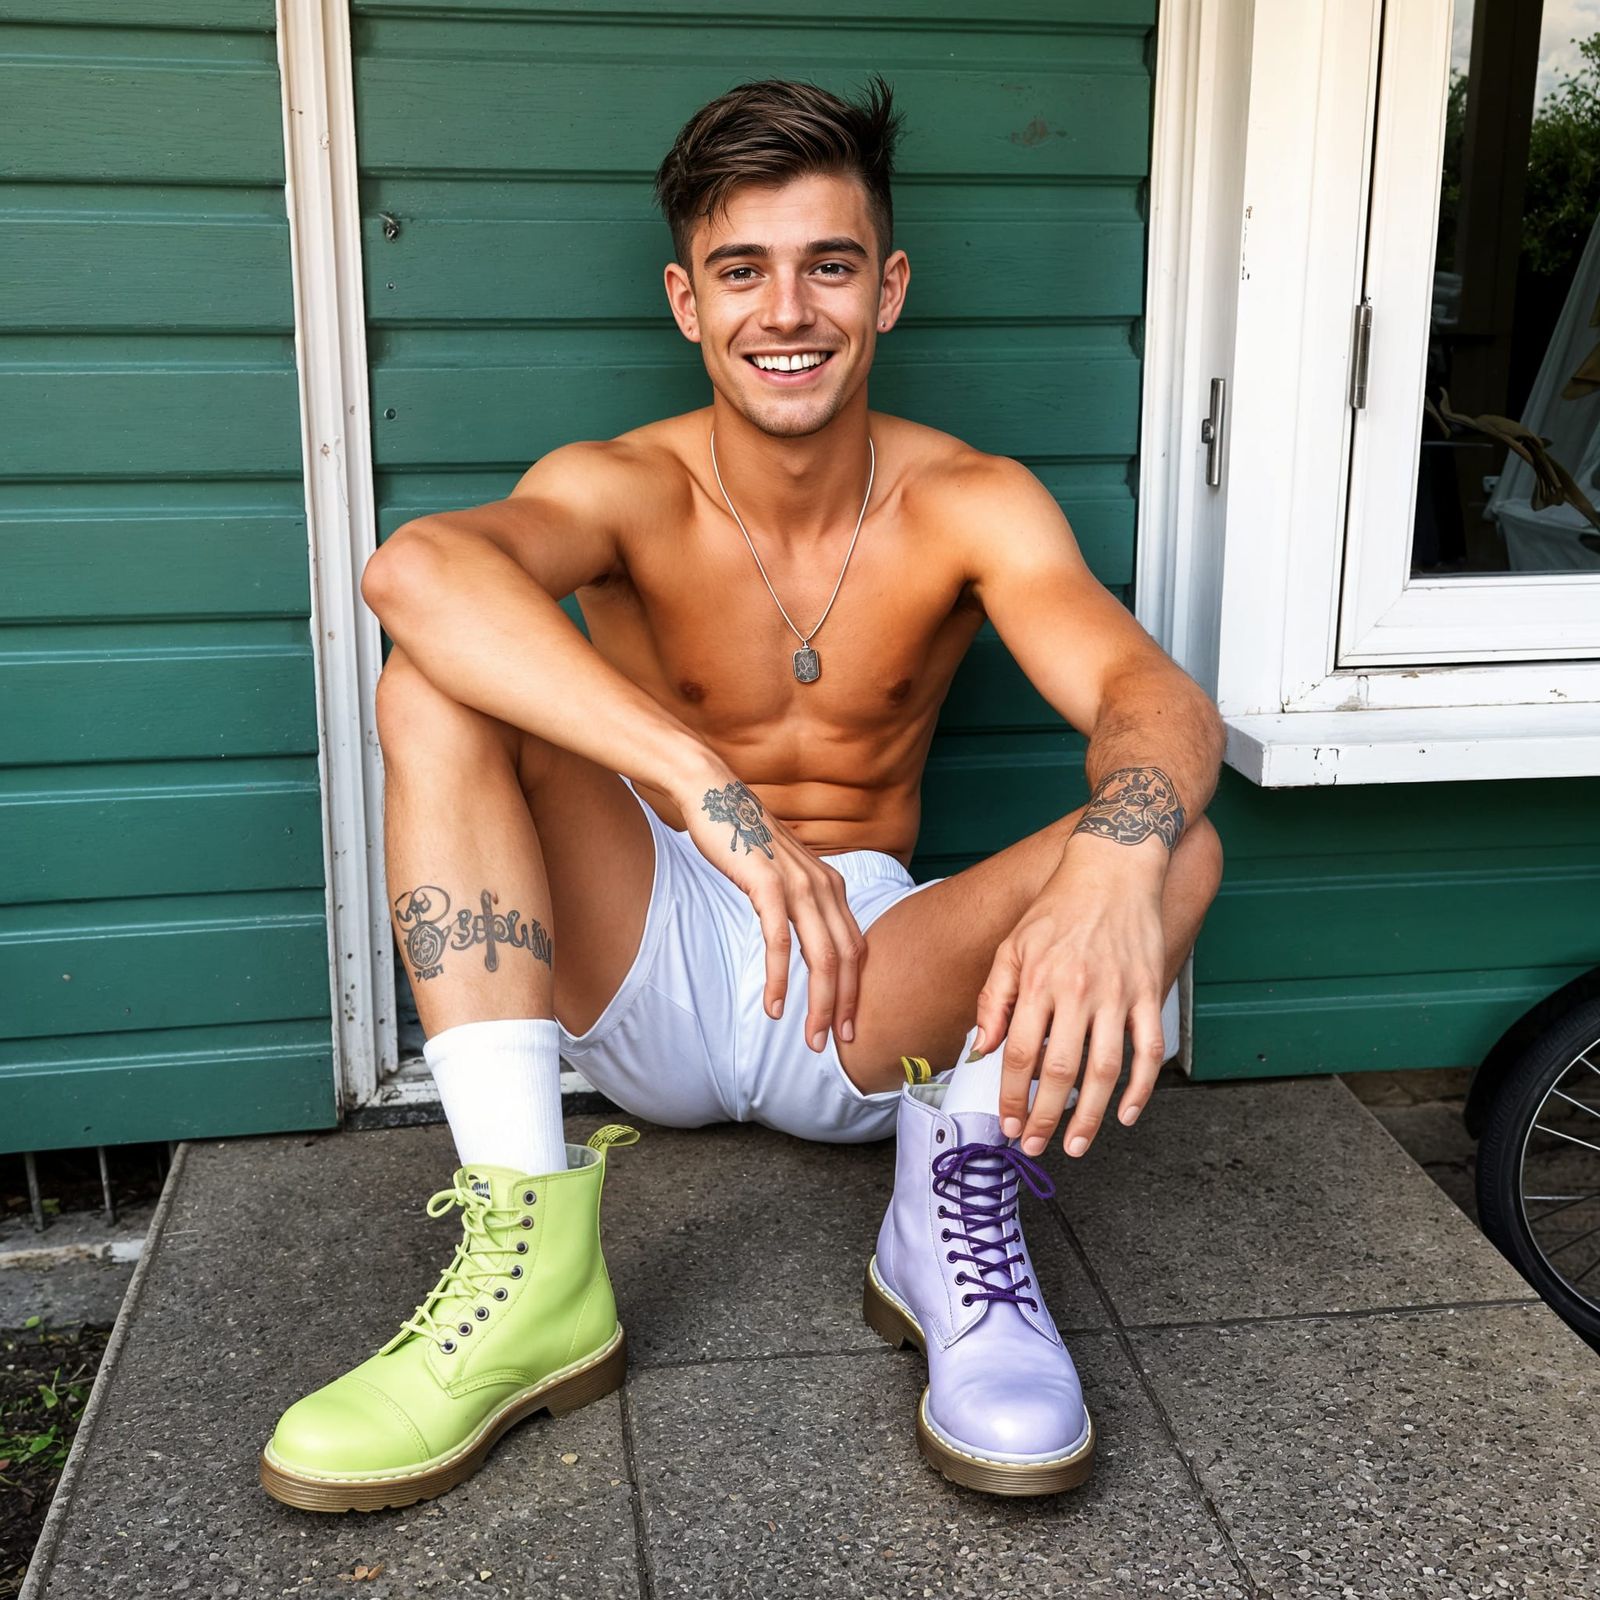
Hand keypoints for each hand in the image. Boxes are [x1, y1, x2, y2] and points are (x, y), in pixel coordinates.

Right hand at [672, 764, 865, 1054]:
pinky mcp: (768, 884)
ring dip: (818, 1003)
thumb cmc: (744, 839)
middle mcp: (824, 886)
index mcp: (831, 886)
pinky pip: (779, 942)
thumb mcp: (783, 874)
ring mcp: (799, 885)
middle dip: (843, 1007)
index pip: (855, 948)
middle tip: (833, 1044)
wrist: (715, 796)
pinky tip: (774, 1006)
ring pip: (820, 957)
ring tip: (810, 1037)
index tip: (848, 1025)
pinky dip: (780, 979)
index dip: (856, 991)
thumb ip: (800, 902)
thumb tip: (804, 938)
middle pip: (845, 959)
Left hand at [973, 851, 1168, 1157]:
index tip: (1008, 1124)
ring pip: (1105, 1070)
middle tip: (1035, 1146)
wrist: (1113, 868)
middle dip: (1044, 1117)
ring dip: (1091, 1116)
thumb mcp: (1012, 946)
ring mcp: (1117, 994)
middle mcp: (1077, 991)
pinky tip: (1127, 1114)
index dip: (1012, 1096)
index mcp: (1038, 981)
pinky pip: (1149, 1050)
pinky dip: (1141, 1088)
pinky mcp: (1148, 992)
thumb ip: (995, 998)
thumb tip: (985, 1048)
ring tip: (1075, 1144)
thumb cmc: (1058, 907)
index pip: (1020, 1053)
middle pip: (1060, 1070)